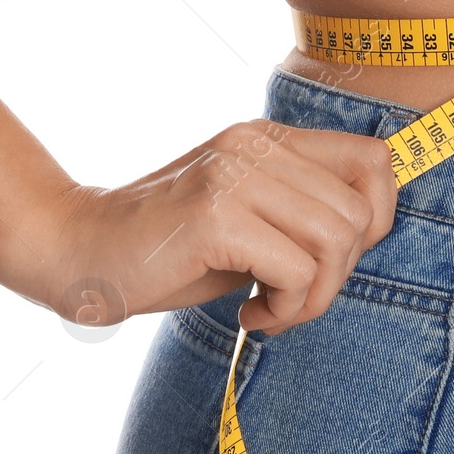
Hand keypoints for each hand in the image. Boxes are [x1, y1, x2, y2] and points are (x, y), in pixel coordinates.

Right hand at [46, 120, 397, 336]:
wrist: (75, 251)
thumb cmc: (165, 251)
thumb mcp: (246, 220)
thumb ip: (298, 213)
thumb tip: (369, 236)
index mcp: (267, 138)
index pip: (374, 159)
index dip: (378, 219)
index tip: (333, 261)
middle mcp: (255, 145)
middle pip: (360, 214)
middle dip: (338, 276)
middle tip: (290, 300)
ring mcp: (233, 176)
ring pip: (335, 243)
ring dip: (312, 298)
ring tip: (270, 310)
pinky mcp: (214, 216)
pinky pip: (295, 272)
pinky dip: (284, 309)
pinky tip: (247, 315)